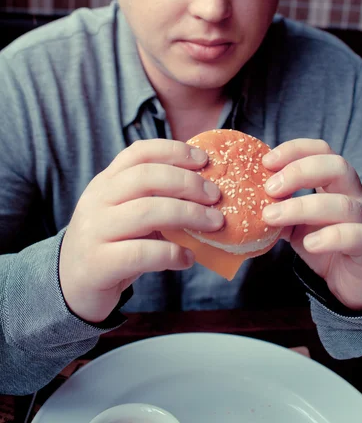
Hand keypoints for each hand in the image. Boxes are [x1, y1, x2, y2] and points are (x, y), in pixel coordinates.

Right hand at [59, 139, 222, 322]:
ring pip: (146, 212)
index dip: (173, 150)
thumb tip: (207, 193)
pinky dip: (171, 254)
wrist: (71, 285)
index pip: (138, 153)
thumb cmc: (112, 244)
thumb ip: (155, 199)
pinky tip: (188, 259)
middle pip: (145, 177)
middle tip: (215, 195)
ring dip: (188, 215)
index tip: (203, 159)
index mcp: (106, 182)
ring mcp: (95, 231)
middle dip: (187, 183)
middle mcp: (97, 201)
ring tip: (214, 224)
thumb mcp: (126, 214)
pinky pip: (141, 253)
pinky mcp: (99, 264)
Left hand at [262, 139, 361, 310]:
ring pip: (343, 204)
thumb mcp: (296, 224)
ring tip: (272, 217)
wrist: (355, 282)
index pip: (321, 150)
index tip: (266, 162)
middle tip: (269, 188)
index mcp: (337, 182)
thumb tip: (245, 201)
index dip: (295, 150)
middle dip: (299, 172)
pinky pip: (355, 236)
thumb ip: (278, 209)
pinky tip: (308, 244)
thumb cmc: (326, 244)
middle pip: (337, 166)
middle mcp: (355, 195)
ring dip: (302, 207)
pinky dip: (329, 238)